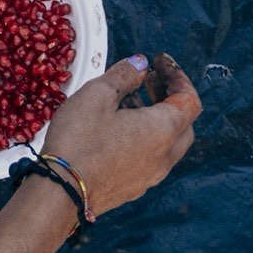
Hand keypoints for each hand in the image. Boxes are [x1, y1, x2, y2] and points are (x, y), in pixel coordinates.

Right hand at [40, 53, 201, 217]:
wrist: (63, 190)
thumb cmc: (81, 138)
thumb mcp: (97, 95)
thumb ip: (123, 76)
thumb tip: (140, 64)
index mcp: (162, 130)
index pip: (189, 101)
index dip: (178, 77)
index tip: (160, 62)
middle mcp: (164, 156)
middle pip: (184, 124)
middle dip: (171, 97)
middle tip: (149, 79)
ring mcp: (152, 175)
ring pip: (169, 142)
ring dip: (159, 117)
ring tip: (131, 99)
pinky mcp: (136, 187)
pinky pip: (153, 156)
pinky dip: (148, 136)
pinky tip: (120, 127)